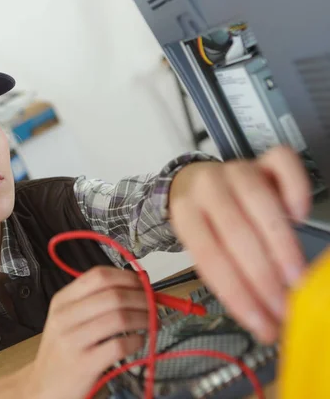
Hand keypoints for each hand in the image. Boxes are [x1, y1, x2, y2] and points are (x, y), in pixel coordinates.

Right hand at [24, 267, 147, 398]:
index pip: (98, 276)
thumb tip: (135, 286)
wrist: (43, 386)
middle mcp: (65, 317)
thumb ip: (94, 301)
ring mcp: (72, 340)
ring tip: (151, 323)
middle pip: (113, 295)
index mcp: (62, 300)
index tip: (142, 284)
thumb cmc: (61, 351)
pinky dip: (137, 341)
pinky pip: (119, 346)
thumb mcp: (68, 319)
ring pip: (119, 318)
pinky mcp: (83, 364)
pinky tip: (138, 341)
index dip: (127, 277)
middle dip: (142, 298)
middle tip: (153, 304)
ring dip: (144, 318)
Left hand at [168, 146, 311, 343]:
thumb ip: (229, 278)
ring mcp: (236, 169)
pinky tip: (299, 219)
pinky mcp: (263, 159)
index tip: (260, 323)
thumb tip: (264, 326)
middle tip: (284, 308)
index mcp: (184, 213)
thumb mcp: (204, 248)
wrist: (195, 182)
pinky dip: (296, 191)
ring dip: (282, 246)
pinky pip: (283, 165)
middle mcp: (207, 187)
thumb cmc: (205, 223)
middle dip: (262, 277)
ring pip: (260, 201)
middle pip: (235, 233)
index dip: (236, 294)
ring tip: (297, 279)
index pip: (209, 258)